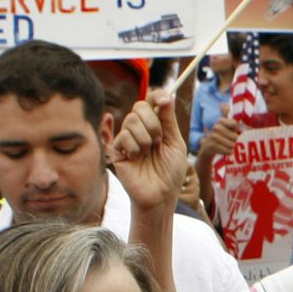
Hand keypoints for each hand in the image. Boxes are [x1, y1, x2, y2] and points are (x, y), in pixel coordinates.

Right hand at [111, 90, 188, 215]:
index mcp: (156, 125)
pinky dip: (135, 148)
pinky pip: (123, 136)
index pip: (152, 101)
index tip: (164, 100)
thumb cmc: (171, 172)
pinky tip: (137, 159)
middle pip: (140, 106)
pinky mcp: (116, 150)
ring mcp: (127, 138)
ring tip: (149, 153)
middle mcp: (140, 129)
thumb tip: (167, 96)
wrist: (161, 195)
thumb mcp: (176, 144)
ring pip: (131, 120)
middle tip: (159, 140)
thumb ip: (169, 121)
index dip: (157, 96)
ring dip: (145, 138)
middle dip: (153, 122)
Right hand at [198, 117, 241, 161]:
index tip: (232, 131)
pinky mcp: (213, 146)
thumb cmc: (222, 136)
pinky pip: (228, 151)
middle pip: (235, 137)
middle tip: (229, 140)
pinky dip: (228, 152)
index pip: (235, 124)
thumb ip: (236, 127)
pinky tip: (223, 149)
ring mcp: (214, 136)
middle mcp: (216, 127)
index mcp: (220, 121)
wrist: (207, 146)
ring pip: (232, 145)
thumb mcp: (227, 129)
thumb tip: (247, 128)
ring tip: (226, 145)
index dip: (236, 130)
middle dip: (234, 140)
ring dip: (231, 147)